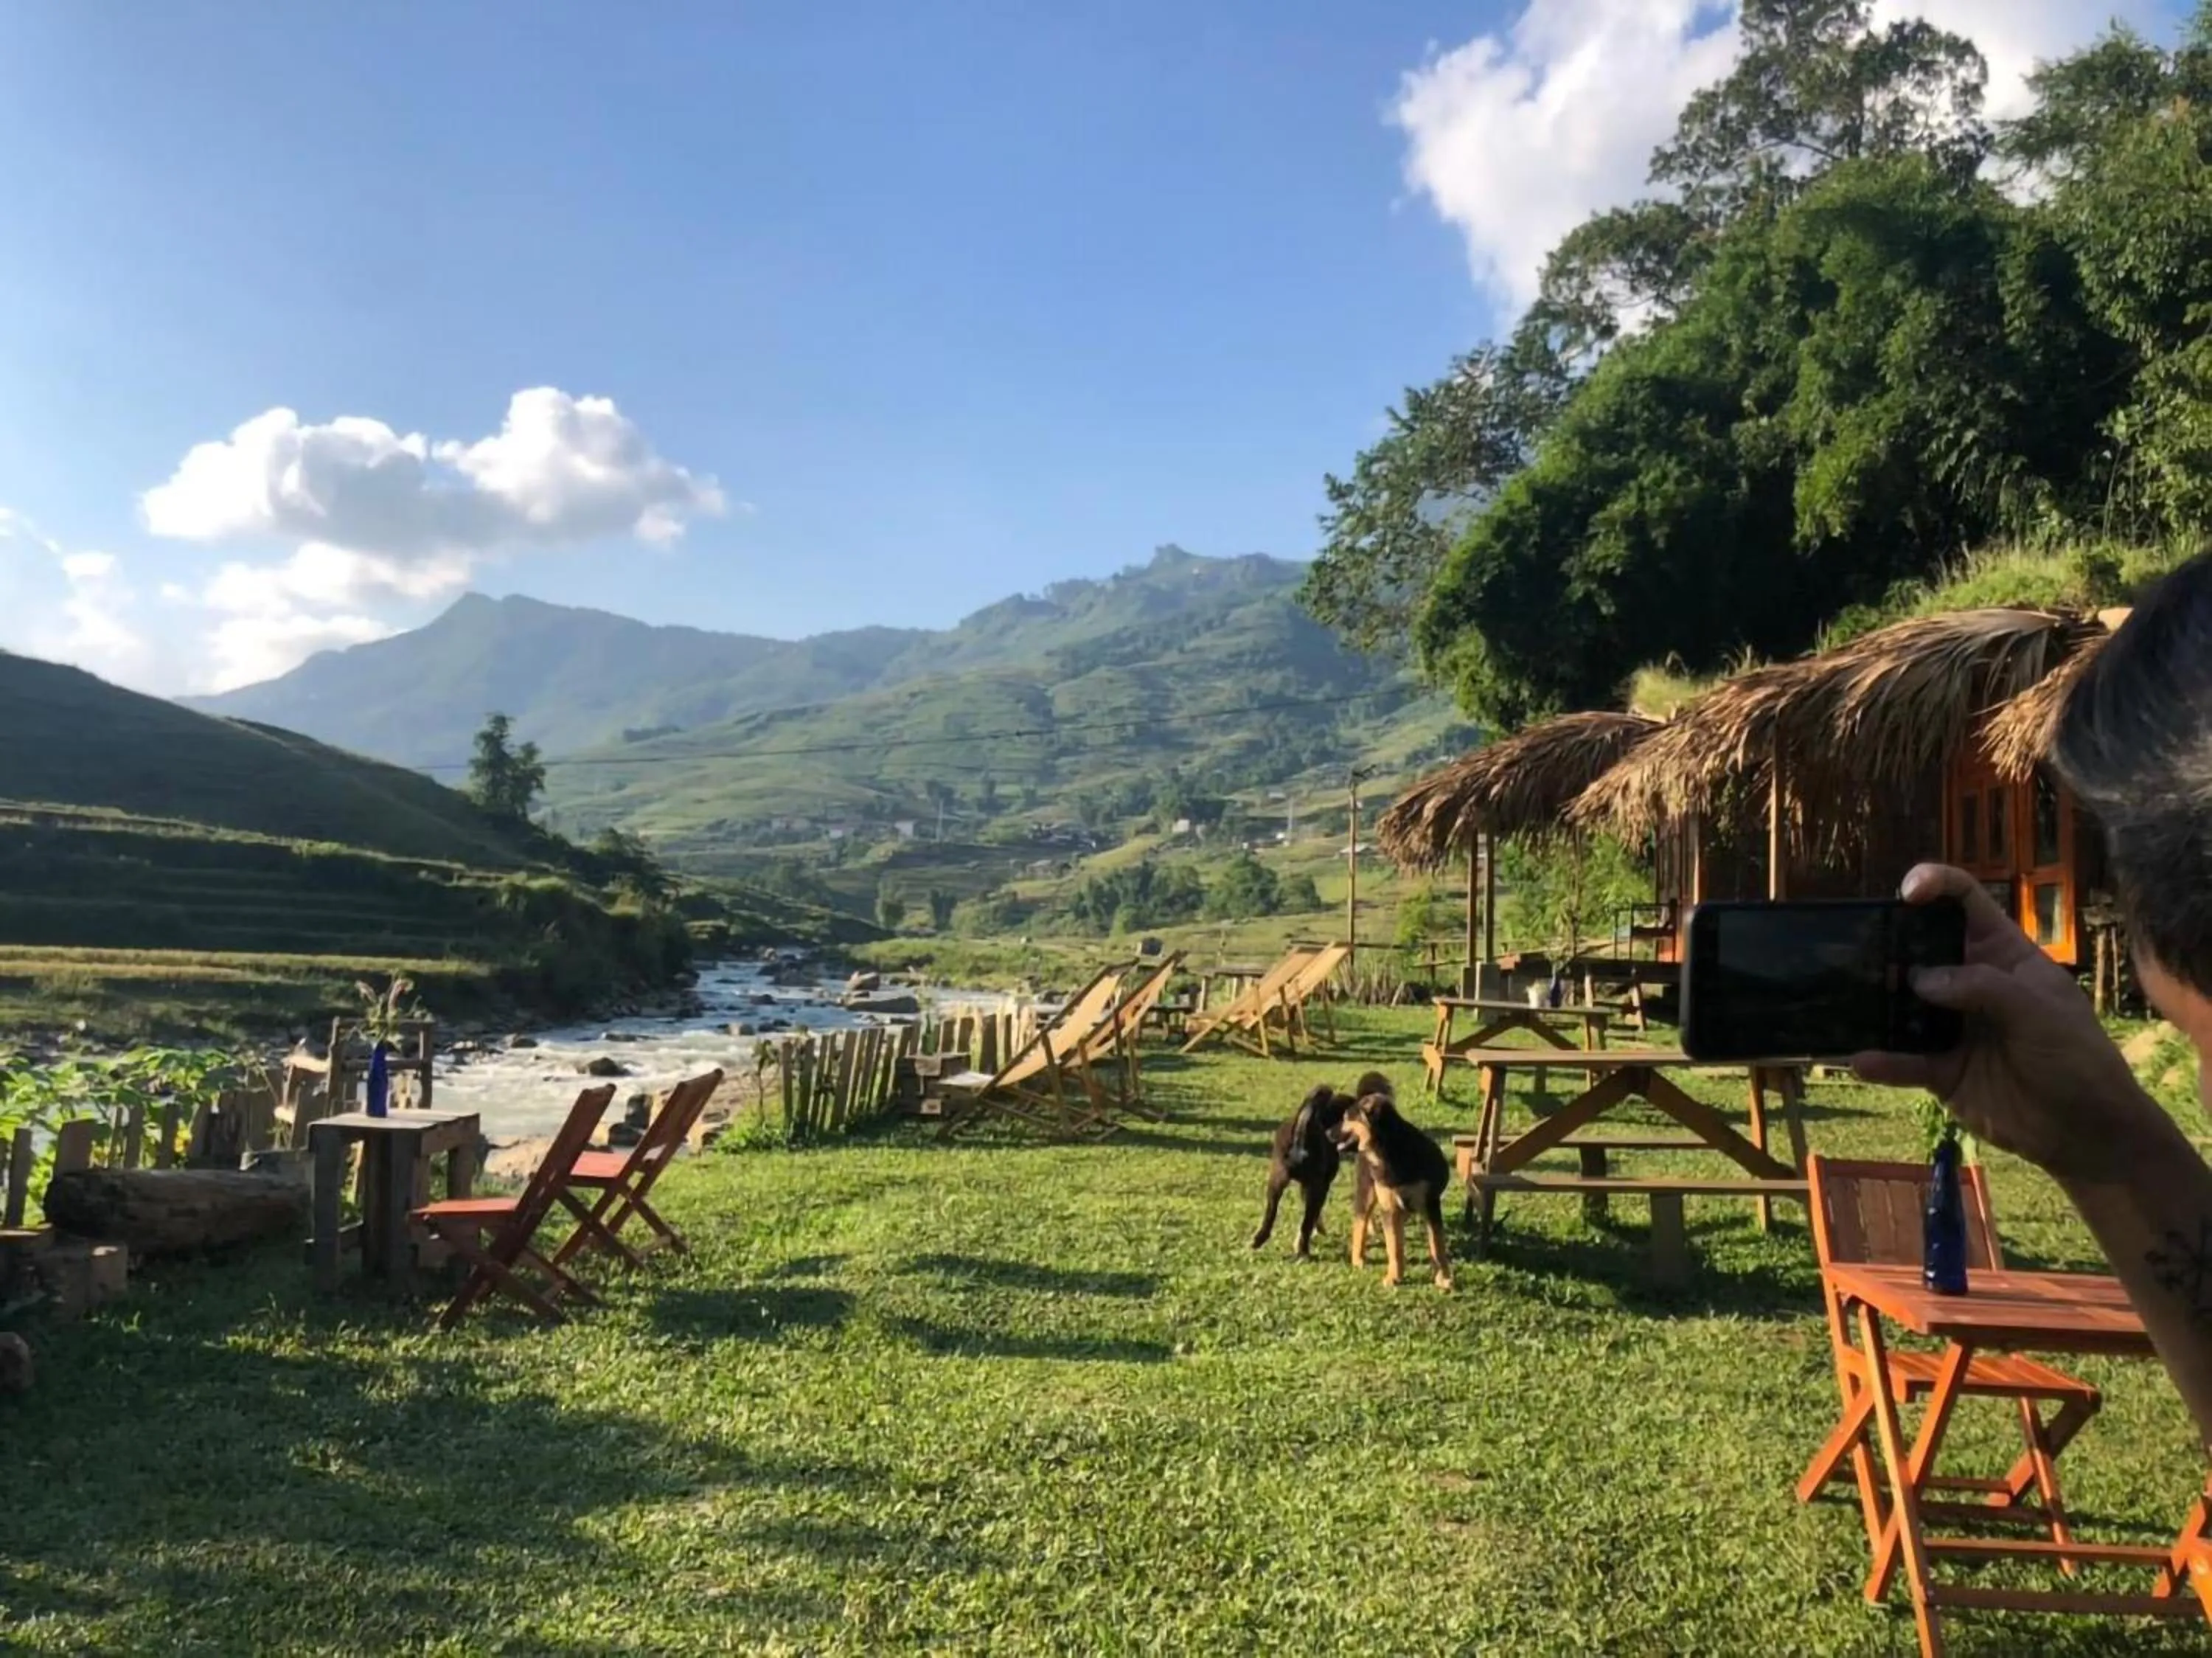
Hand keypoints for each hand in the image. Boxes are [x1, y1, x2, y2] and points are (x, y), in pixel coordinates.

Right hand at [1851, 864, 2165, 1181]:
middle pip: (1920, 950)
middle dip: (1889, 945)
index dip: (1936, 885)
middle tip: (1860, 955)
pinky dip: (1880, 1061)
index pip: (1965, 903)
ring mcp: (1951, 1027)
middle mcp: (1970, 984)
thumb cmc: (2076, 1059)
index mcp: (2002, 955)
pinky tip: (1861, 1060)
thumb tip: (1918, 977)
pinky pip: (1902, 1061)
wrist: (2085, 1132)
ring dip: (1875, 1004)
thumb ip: (1983, 987)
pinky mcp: (1940, 1070)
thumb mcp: (2041, 1012)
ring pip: (1902, 1005)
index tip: (1907, 894)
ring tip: (1846, 1002)